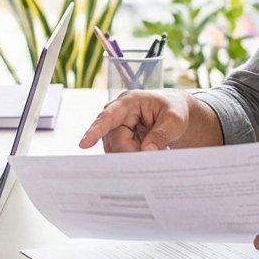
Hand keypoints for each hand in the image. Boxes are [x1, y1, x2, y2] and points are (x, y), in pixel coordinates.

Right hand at [78, 89, 222, 151]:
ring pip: (114, 149)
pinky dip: (130, 156)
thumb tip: (146, 152)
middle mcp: (117, 113)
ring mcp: (115, 126)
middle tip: (152, 154)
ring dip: (131, 154)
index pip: (108, 117)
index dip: (95, 130)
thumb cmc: (173, 110)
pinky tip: (144, 152)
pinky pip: (118, 153)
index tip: (84, 144)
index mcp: (129, 101)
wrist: (174, 113)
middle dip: (131, 151)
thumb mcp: (174, 120)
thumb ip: (161, 134)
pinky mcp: (117, 138)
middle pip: (114, 140)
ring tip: (152, 148)